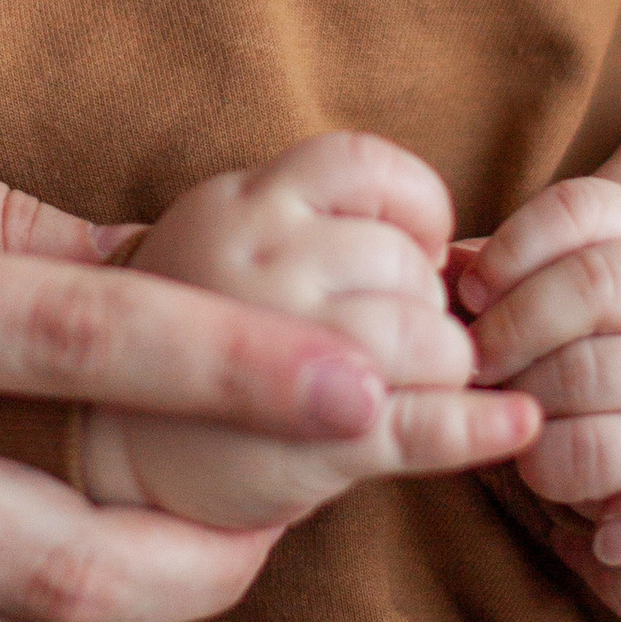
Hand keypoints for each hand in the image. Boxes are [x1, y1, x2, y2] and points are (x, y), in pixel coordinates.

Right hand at [0, 114, 414, 621]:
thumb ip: (2, 227)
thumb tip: (172, 256)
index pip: (76, 342)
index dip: (234, 370)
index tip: (361, 391)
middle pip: (61, 550)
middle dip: (218, 556)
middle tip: (304, 512)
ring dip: (139, 609)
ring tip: (212, 554)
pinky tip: (76, 583)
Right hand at [84, 133, 539, 529]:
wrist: (105, 457)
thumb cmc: (195, 345)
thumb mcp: (235, 252)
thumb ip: (323, 232)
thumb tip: (460, 256)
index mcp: (239, 205)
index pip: (365, 164)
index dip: (417, 207)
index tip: (418, 253)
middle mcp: (257, 264)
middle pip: (406, 262)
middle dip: (428, 307)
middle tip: (395, 346)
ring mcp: (281, 354)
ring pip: (428, 337)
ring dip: (446, 368)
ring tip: (400, 388)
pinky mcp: (310, 442)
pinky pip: (426, 426)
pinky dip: (483, 427)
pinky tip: (515, 424)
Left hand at [458, 178, 620, 506]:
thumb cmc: (598, 337)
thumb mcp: (566, 279)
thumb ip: (505, 268)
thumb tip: (439, 273)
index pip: (580, 208)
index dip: (512, 248)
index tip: (472, 290)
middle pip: (594, 283)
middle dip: (512, 326)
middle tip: (474, 359)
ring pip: (592, 370)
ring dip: (523, 392)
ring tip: (503, 403)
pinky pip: (596, 452)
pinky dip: (543, 457)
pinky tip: (534, 452)